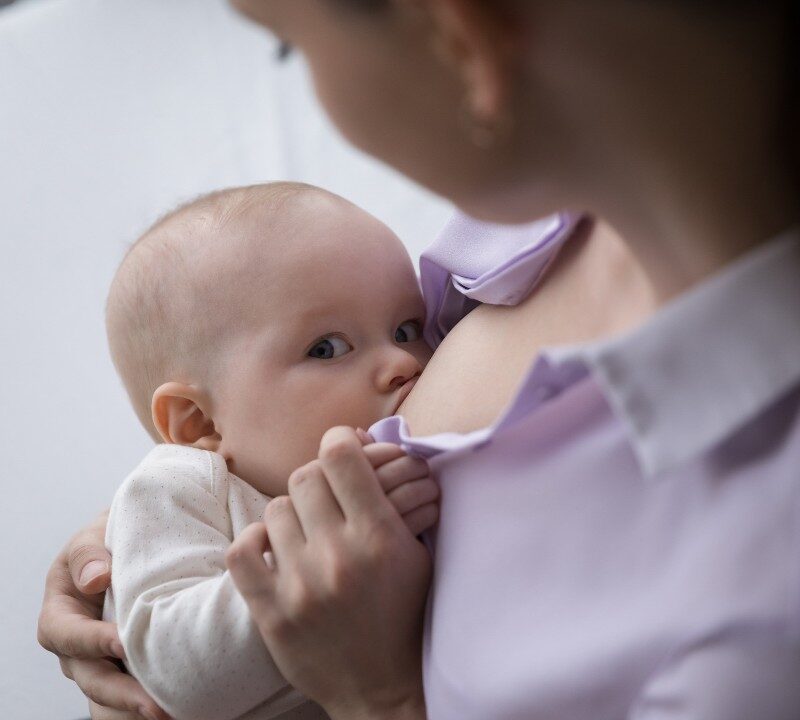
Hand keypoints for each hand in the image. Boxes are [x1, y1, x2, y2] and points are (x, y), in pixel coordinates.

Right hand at [37, 511, 169, 719]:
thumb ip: (89, 552)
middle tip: (157, 707)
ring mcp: (103, 663)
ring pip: (112, 699)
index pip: (66, 634)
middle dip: (122, 694)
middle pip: (91, 679)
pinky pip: (135, 698)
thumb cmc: (112, 537)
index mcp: (61, 612)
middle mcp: (78, 646)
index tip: (122, 643)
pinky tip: (182, 708)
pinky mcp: (131, 669)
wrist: (140, 544)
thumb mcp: (94, 535)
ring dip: (138, 709)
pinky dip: (149, 708)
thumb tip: (95, 580)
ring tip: (172, 714)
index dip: (91, 641)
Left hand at [227, 427, 429, 719]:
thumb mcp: (417, 554)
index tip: (344, 449)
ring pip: (276, 510)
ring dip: (293, 514)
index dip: (341, 441)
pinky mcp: (271, 613)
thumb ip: (396, 498)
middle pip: (305, 477)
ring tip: (308, 531)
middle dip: (318, 479)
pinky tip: (274, 547)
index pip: (340, 456)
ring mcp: (300, 587)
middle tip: (328, 496)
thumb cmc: (404, 615)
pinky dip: (256, 540)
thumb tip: (360, 443)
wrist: (381, 690)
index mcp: (380, 537)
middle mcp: (338, 557)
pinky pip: (242, 550)